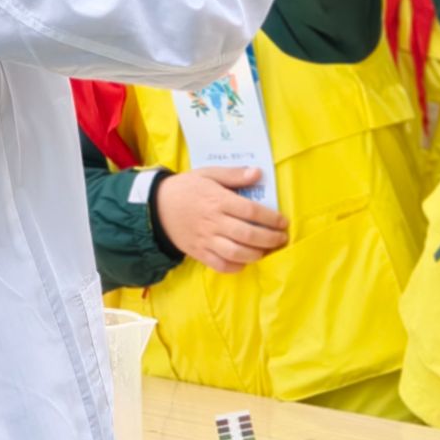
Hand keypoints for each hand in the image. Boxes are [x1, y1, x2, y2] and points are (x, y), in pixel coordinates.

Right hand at [153, 167, 289, 274]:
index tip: (283, 221)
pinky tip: (246, 261)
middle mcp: (214, 222)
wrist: (156, 207)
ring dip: (257, 254)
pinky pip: (221, 265)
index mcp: (218, 200)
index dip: (271, 218)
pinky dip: (237, 266)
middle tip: (282, 239)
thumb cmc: (186, 188)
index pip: (251, 211)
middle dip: (270, 239)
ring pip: (237, 253)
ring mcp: (206, 240)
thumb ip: (233, 175)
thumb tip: (258, 173)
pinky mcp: (199, 253)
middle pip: (248, 235)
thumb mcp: (208, 174)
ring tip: (267, 250)